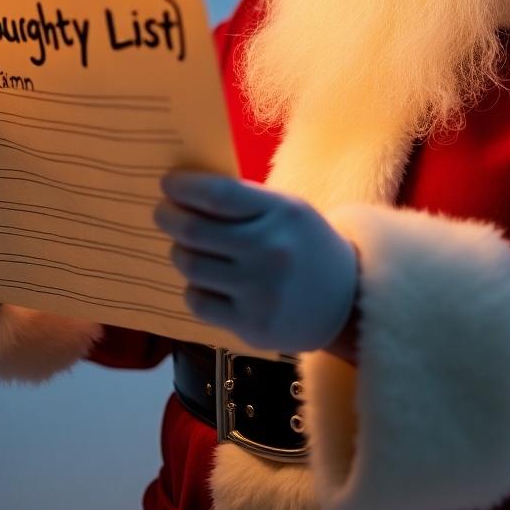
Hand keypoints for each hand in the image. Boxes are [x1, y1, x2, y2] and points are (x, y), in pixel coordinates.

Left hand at [156, 172, 357, 353]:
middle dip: (169, 217)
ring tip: (185, 247)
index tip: (168, 183)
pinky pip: (198, 301)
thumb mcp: (287, 211)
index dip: (184, 188)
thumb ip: (244, 201)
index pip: (218, 195)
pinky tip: (204, 280)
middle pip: (195, 231)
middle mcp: (271, 251)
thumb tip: (185, 191)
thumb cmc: (305, 245)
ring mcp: (261, 291)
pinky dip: (193, 287)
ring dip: (179, 252)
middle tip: (163, 212)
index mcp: (282, 213)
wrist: (346, 301)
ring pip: (191, 266)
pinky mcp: (251, 326)